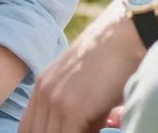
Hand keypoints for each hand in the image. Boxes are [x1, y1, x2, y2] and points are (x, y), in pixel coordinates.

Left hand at [22, 1, 142, 132]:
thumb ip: (74, 110)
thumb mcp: (84, 84)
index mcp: (43, 85)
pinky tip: (97, 131)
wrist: (128, 34)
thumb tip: (81, 130)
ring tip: (92, 130)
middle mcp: (43, 91)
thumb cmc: (116, 59)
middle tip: (80, 132)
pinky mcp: (72, 109)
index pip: (28, 127)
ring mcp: (55, 100)